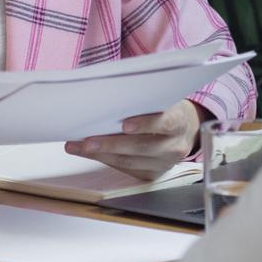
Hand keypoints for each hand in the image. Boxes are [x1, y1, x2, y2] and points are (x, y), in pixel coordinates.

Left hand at [65, 99, 202, 179]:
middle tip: (87, 141)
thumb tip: (114, 87)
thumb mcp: (162, 97)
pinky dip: (104, 160)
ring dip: (101, 154)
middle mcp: (174, 146)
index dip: (146, 125)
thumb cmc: (165, 108)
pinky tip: (87, 152)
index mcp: (180, 122)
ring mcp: (163, 163)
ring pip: (130, 162)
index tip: (125, 125)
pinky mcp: (152, 174)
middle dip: (112, 144)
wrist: (184, 130)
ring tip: (78, 146)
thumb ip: (145, 94)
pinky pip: (125, 169)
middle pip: (142, 147)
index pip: (166, 123)